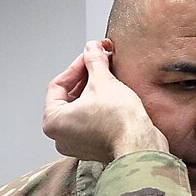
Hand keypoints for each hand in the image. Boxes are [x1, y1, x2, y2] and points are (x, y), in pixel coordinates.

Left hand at [43, 39, 168, 162]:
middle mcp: (61, 136)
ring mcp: (78, 144)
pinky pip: (93, 121)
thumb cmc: (119, 122)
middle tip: (101, 64)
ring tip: (110, 78)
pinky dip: (101, 108)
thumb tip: (92, 49)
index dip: (77, 66)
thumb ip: (94, 62)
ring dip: (95, 92)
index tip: (90, 57)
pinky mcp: (95, 147)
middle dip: (87, 78)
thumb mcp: (104, 82)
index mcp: (53, 121)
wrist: (141, 146)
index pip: (58, 85)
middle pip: (69, 97)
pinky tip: (115, 96)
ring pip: (82, 109)